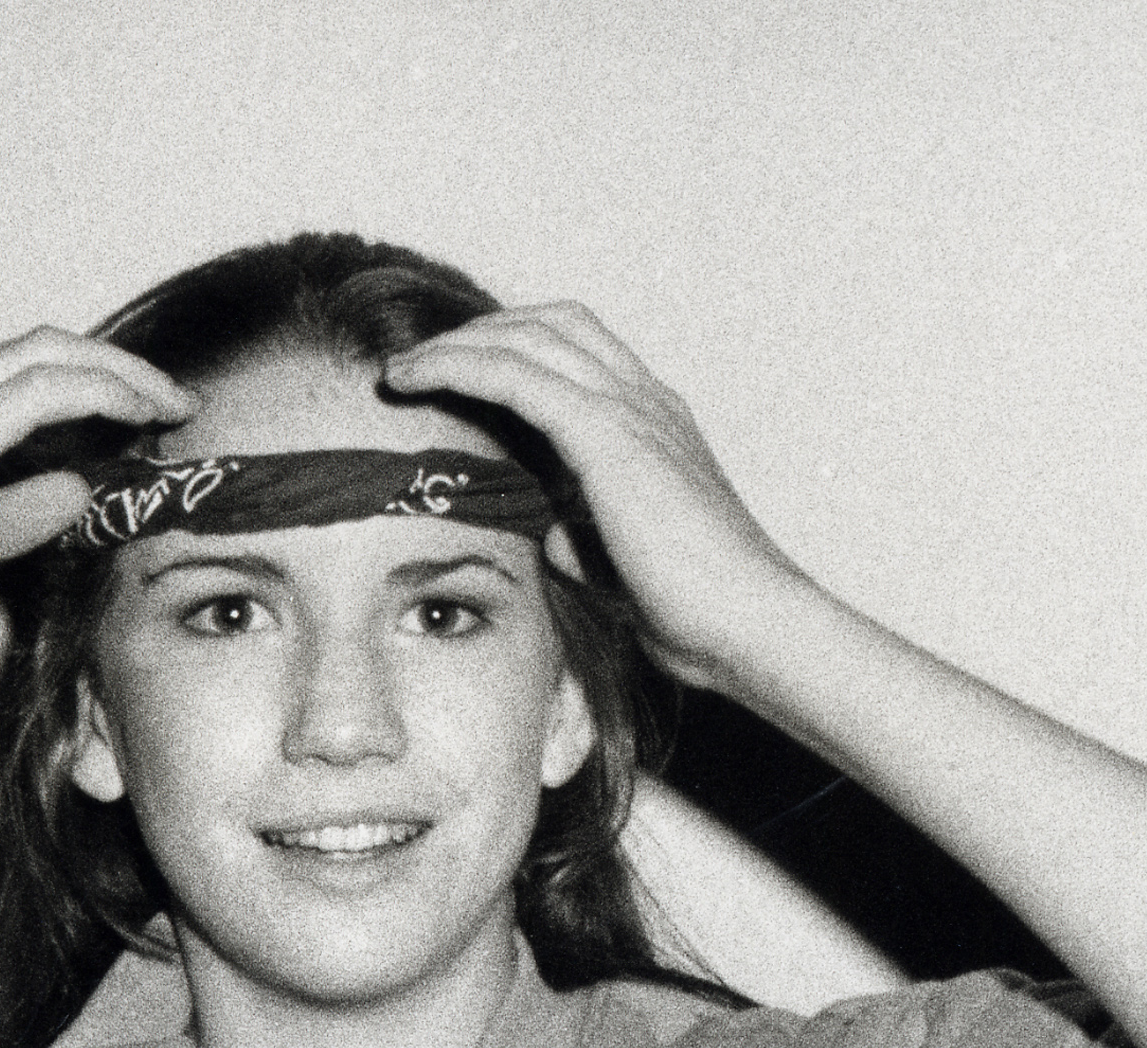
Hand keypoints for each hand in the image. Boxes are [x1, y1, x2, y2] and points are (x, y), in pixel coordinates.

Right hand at [0, 329, 190, 694]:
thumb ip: (7, 517)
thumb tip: (72, 491)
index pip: (11, 384)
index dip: (82, 395)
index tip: (136, 424)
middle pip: (37, 353)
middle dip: (113, 371)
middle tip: (172, 402)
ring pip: (47, 357)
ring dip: (121, 374)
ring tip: (173, 403)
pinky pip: (43, 391)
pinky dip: (102, 394)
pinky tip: (143, 417)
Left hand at [380, 305, 801, 692]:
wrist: (744, 624)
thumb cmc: (694, 613)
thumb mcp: (622, 565)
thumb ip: (585, 535)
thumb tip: (548, 535)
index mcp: (654, 424)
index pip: (579, 353)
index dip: (516, 352)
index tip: (459, 380)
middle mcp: (645, 399)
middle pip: (551, 324)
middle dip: (481, 333)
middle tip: (421, 363)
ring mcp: (631, 408)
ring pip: (529, 336)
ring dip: (458, 343)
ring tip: (402, 368)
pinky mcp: (607, 434)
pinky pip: (516, 374)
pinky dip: (458, 366)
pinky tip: (413, 379)